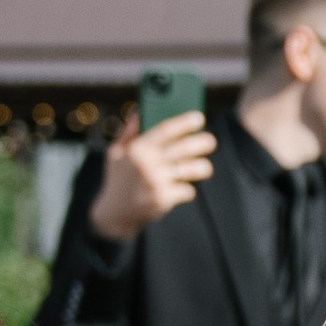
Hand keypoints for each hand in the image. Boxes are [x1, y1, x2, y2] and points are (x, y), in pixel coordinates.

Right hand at [91, 111, 217, 239]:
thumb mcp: (115, 154)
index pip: (165, 130)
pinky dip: (187, 190)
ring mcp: (157, 182)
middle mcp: (148, 164)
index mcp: (137, 149)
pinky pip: (188, 190)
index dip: (184, 122)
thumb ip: (128, 132)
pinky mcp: (164, 199)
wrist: (114, 214)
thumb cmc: (117, 180)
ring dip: (203, 168)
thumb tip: (138, 110)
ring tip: (204, 167)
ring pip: (193, 169)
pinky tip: (182, 189)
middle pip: (185, 148)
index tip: (199, 118)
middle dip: (203, 143)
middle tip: (211, 141)